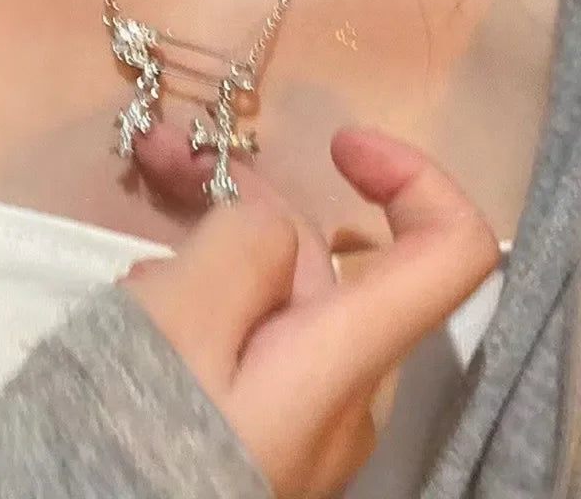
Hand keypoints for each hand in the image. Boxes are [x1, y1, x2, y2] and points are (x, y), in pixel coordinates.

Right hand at [124, 127, 498, 497]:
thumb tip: (273, 228)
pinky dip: (208, 293)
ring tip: (141, 222)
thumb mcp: (179, 322)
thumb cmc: (130, 435)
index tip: (338, 145)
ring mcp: (296, 411)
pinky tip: (148, 292)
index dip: (412, 178)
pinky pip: (249, 335)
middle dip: (247, 196)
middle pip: (322, 259)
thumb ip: (245, 249)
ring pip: (274, 292)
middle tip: (163, 155)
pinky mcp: (256, 424)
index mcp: (342, 360)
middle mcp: (341, 388)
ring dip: (214, 238)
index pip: (450, 253)